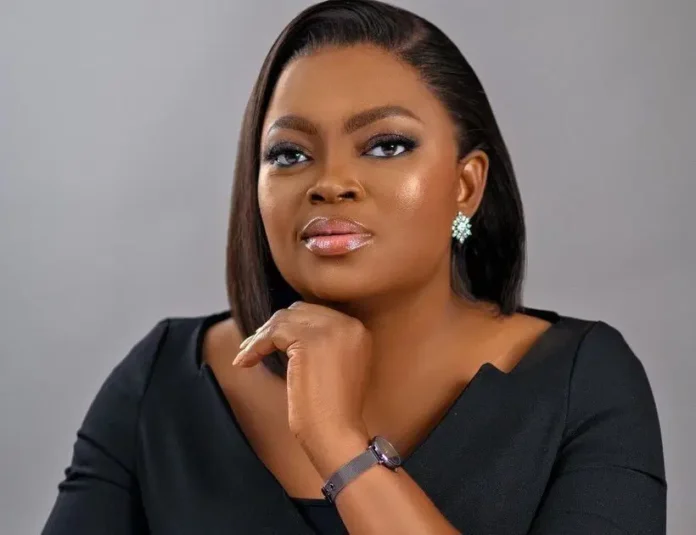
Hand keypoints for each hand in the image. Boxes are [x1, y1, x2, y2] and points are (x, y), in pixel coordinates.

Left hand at [232, 302, 371, 450]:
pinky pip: (273, 334)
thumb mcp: (335, 367)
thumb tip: (286, 331)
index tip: (270, 341)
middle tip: (253, 345)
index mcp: (358, 330)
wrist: (336, 433)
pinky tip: (246, 362)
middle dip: (275, 326)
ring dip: (261, 336)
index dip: (290, 326)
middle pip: (299, 311)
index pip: (316, 314)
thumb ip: (322, 344)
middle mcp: (348, 325)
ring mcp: (330, 331)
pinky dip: (256, 346)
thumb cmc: (332, 410)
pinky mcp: (309, 342)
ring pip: (284, 320)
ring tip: (246, 354)